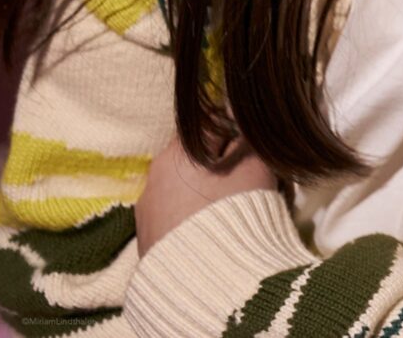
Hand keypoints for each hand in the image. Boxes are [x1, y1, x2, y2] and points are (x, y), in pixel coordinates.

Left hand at [135, 135, 280, 252]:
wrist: (208, 277)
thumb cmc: (234, 210)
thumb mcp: (256, 164)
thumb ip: (251, 139)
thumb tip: (246, 129)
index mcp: (177, 153)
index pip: (209, 124)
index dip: (236, 134)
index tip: (252, 152)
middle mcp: (153, 179)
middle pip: (194, 159)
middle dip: (219, 166)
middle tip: (246, 182)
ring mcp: (146, 213)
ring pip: (182, 190)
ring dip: (204, 194)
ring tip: (230, 212)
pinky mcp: (147, 243)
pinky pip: (175, 218)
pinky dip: (193, 219)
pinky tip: (212, 232)